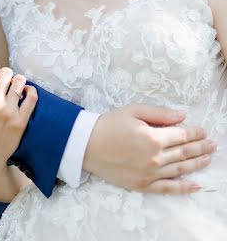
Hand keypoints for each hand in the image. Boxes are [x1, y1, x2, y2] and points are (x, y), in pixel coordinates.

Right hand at [0, 63, 37, 186]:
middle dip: (4, 76)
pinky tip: (25, 93)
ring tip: (13, 89)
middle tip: (2, 85)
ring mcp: (10, 111)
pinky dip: (30, 91)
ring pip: (20, 81)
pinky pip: (32, 98)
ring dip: (16, 82)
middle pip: (7, 72)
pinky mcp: (21, 121)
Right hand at [83, 104, 215, 193]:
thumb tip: (182, 115)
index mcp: (152, 137)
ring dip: (196, 164)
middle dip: (200, 147)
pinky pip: (168, 188)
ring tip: (208, 158)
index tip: (203, 131)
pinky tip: (196, 185)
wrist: (86, 146)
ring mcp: (149, 174)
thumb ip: (159, 113)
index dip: (194, 132)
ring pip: (180, 169)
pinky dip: (184, 188)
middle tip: (212, 145)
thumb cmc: (108, 125)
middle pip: (183, 152)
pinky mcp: (142, 185)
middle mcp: (154, 158)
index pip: (181, 135)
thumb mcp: (133, 110)